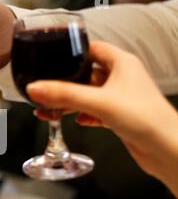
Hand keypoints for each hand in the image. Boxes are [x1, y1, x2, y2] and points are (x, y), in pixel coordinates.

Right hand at [28, 41, 177, 189]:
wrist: (165, 149)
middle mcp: (120, 77)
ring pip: (86, 94)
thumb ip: (64, 94)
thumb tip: (35, 87)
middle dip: (64, 84)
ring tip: (48, 110)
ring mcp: (119, 97)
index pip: (91, 49)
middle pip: (84, 74)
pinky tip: (73, 120)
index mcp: (121, 63)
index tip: (52, 59)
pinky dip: (81, 114)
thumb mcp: (98, 102)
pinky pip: (93, 110)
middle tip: (44, 91)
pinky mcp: (118, 115)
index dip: (72, 53)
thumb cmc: (145, 119)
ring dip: (68, 102)